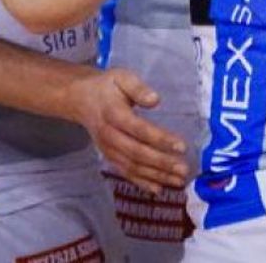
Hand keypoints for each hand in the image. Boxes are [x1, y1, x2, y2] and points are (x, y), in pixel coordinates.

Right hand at [67, 67, 188, 193]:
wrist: (81, 99)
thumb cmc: (107, 86)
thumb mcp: (121, 77)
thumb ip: (138, 88)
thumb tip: (155, 99)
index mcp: (113, 114)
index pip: (139, 129)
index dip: (160, 139)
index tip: (182, 146)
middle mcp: (109, 136)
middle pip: (137, 153)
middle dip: (161, 163)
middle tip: (184, 169)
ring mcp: (108, 149)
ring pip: (132, 166)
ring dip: (156, 176)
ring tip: (178, 181)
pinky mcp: (109, 157)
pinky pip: (125, 172)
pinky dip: (141, 182)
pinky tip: (158, 189)